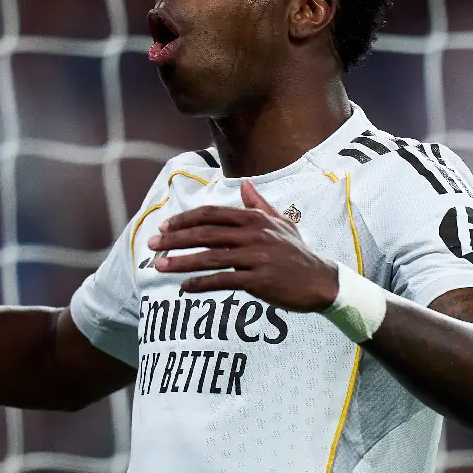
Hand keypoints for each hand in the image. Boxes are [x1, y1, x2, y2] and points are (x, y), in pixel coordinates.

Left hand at [148, 180, 338, 311]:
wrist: (321, 281)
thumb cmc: (297, 252)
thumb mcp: (281, 223)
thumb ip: (259, 205)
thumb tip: (243, 184)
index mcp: (255, 219)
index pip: (212, 214)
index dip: (185, 220)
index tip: (164, 227)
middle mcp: (254, 234)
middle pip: (205, 233)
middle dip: (174, 239)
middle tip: (151, 245)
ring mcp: (257, 257)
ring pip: (210, 257)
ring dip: (181, 262)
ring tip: (159, 267)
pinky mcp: (260, 280)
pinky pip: (224, 280)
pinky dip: (202, 283)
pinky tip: (185, 287)